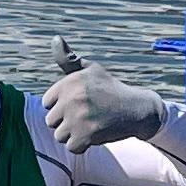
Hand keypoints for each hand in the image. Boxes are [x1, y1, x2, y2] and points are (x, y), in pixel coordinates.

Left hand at [43, 59, 164, 151]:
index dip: (61, 106)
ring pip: (59, 135)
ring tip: (90, 125)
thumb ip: (68, 59)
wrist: (138, 109)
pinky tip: (94, 135)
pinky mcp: (87, 135)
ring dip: (73, 134)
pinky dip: (82, 145)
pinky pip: (72, 147)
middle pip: (50, 121)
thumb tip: (55, 38)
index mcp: (70, 81)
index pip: (47, 103)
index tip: (78, 103)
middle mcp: (73, 97)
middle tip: (86, 116)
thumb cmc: (110, 89)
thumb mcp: (91, 70)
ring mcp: (79, 117)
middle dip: (66, 121)